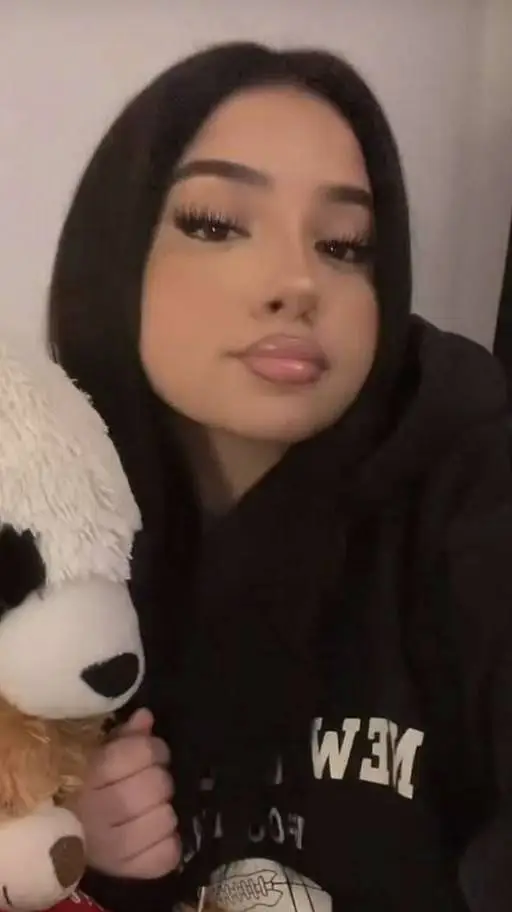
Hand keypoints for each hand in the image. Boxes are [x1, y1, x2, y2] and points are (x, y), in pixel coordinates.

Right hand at [73, 708, 179, 878]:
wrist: (56, 841)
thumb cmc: (82, 787)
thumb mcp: (96, 754)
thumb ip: (123, 736)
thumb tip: (146, 717)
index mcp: (87, 774)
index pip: (142, 751)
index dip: (155, 749)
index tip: (151, 754)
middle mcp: (95, 811)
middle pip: (157, 784)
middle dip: (160, 780)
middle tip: (149, 783)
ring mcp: (109, 847)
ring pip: (166, 818)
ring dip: (164, 811)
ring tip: (148, 810)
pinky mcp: (124, 871)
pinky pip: (166, 854)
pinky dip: (167, 844)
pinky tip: (151, 836)